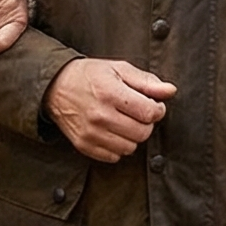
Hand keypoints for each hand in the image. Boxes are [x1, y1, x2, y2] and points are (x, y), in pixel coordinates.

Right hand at [43, 58, 175, 162]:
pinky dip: (117, 146)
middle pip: (142, 133)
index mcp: (110, 93)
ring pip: (130, 147)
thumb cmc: (89, 76)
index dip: (157, 109)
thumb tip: (170, 91)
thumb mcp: (119, 69)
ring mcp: (91, 133)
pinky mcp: (84, 145)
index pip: (149, 112)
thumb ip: (146, 82)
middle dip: (145, 123)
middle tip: (137, 113)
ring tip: (123, 122)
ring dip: (132, 136)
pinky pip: (114, 157)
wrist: (55, 86)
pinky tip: (112, 132)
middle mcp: (100, 115)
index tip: (152, 105)